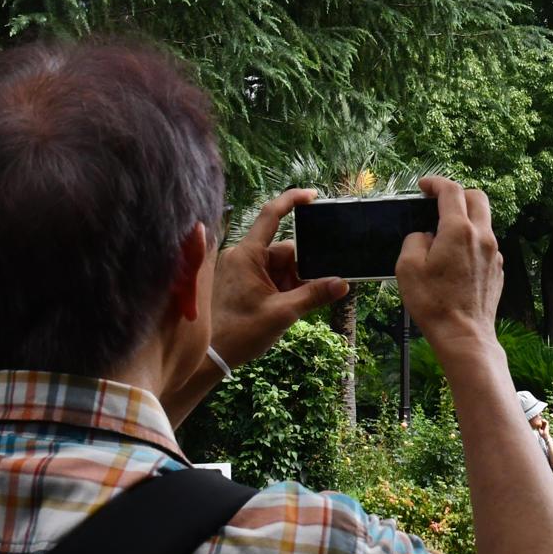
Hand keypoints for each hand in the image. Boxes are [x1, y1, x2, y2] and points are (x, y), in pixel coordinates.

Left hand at [209, 189, 348, 367]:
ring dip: (293, 284)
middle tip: (315, 290)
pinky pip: (270, 278)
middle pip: (284, 251)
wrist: (210, 357)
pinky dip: (283, 290)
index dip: (293, 200)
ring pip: (279, 267)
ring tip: (294, 307)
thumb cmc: (238, 333)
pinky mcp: (241, 283)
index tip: (313, 196)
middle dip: (302, 270)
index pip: (271, 215)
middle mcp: (242, 257)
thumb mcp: (282, 313)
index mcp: (247, 254)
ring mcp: (241, 270)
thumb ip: (314, 295)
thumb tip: (342, 283)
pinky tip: (286, 308)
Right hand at [398, 177, 502, 359]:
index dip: (436, 183)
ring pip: (484, 221)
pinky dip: (472, 240)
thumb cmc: (434, 303)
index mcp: (459, 230)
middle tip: (438, 202)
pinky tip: (456, 258)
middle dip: (458, 193)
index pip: (451, 191)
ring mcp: (494, 253)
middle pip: (477, 197)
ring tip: (444, 234)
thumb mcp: (407, 268)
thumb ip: (414, 240)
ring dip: (466, 218)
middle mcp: (482, 236)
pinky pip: (486, 244)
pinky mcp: (498, 269)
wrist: (464, 335)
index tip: (424, 186)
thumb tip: (425, 235)